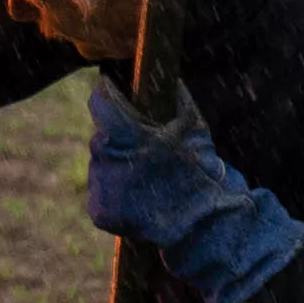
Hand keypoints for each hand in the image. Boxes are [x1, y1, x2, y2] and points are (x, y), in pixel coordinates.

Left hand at [81, 84, 252, 248]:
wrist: (204, 223)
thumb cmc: (201, 170)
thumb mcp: (194, 127)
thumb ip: (177, 98)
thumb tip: (171, 78)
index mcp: (123, 134)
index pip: (100, 103)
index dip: (108, 95)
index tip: (110, 90)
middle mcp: (104, 159)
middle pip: (102, 138)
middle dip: (119, 140)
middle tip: (144, 149)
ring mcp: (100, 188)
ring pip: (101, 166)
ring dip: (117, 167)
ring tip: (146, 177)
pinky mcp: (99, 212)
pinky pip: (102, 193)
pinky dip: (116, 193)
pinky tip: (139, 196)